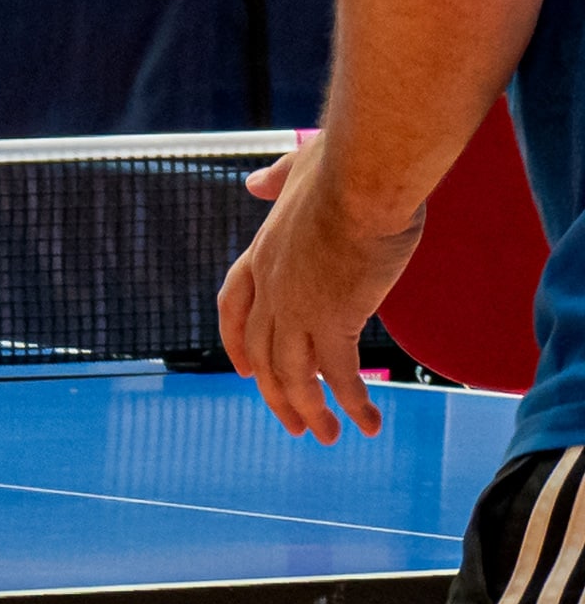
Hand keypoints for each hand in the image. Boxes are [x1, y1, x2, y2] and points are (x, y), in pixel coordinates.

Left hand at [217, 133, 424, 442]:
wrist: (363, 176)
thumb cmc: (341, 167)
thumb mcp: (298, 168)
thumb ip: (276, 180)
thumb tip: (254, 184)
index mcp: (261, 253)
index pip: (233, 306)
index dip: (236, 341)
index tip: (242, 370)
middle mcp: (271, 285)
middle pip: (262, 353)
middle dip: (276, 393)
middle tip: (295, 424)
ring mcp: (296, 305)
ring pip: (293, 374)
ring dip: (310, 411)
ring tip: (329, 437)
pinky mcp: (333, 318)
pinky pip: (338, 376)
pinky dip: (352, 403)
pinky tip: (370, 423)